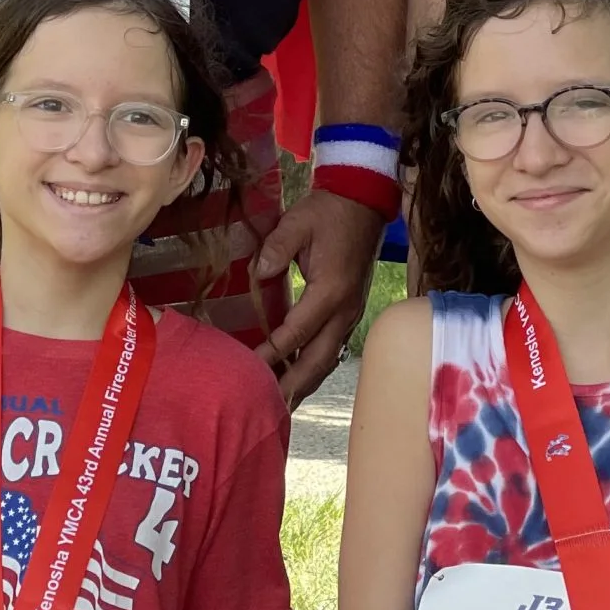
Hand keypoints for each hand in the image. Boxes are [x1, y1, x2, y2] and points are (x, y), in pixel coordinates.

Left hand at [254, 189, 384, 407]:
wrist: (363, 202)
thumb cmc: (328, 211)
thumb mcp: (297, 222)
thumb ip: (275, 249)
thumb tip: (257, 274)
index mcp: (330, 291)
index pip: (295, 333)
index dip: (270, 354)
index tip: (245, 369)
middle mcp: (344, 310)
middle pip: (316, 361)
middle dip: (291, 386)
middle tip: (264, 407)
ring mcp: (351, 314)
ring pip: (327, 361)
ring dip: (303, 383)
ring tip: (278, 403)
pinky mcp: (350, 313)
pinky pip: (332, 349)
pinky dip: (313, 368)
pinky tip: (295, 377)